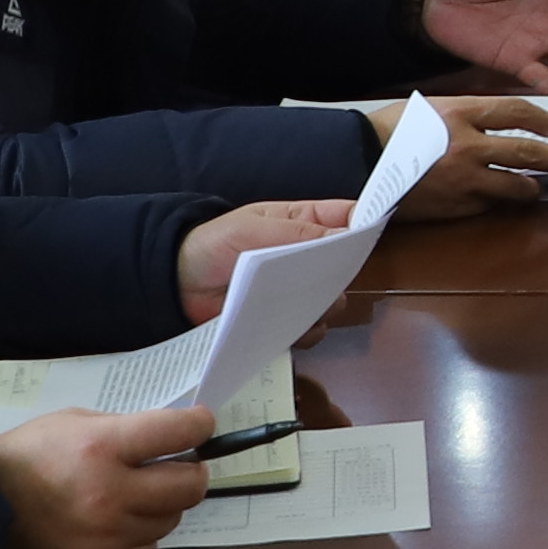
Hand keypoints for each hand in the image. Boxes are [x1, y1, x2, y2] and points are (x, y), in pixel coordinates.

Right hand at [0, 405, 208, 548]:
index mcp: (102, 448)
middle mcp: (110, 495)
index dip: (198, 426)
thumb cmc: (25, 457)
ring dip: (163, 504)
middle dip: (192, 470)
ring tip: (138, 494)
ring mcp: (107, 536)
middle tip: (180, 465)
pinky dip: (142, 534)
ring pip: (171, 519)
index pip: (177, 433)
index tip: (202, 425)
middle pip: (189, 485)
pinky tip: (121, 522)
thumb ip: (123, 429)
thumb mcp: (70, 422)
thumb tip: (172, 436)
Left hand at [176, 196, 352, 313]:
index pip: (349, 218)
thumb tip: (345, 235)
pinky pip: (312, 329)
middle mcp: (308, 257)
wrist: (177, 285)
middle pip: (347, 264)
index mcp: (304, 222)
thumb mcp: (251, 228)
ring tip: (302, 306)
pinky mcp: (286, 319)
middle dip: (342, 273)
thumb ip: (297, 233)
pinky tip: (290, 327)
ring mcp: (299, 290)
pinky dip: (307, 330)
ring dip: (325, 305)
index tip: (370, 237)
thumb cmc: (213, 244)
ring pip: (334, 300)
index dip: (365, 224)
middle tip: (324, 279)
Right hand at [398, 98, 547, 215]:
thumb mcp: (430, 109)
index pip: (517, 113)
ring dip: (532, 187)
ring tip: (538, 187)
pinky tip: (496, 200)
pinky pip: (487, 205)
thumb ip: (466, 115)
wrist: (355, 164)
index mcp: (461, 112)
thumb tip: (500, 124)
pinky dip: (495, 202)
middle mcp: (469, 146)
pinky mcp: (455, 207)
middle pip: (530, 152)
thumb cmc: (388, 130)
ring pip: (516, 186)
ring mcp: (464, 181)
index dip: (542, 120)